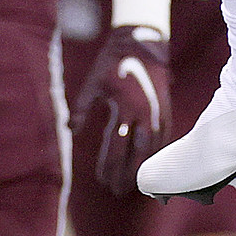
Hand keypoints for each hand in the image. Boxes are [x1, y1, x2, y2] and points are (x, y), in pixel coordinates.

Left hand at [71, 25, 171, 191]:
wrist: (142, 44)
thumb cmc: (112, 64)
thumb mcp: (93, 83)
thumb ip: (81, 108)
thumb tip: (69, 130)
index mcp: (125, 109)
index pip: (116, 148)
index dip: (109, 168)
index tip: (103, 182)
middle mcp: (144, 115)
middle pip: (137, 155)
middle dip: (128, 175)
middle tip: (118, 192)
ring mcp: (158, 114)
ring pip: (154, 150)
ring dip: (145, 169)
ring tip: (136, 185)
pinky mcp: (166, 111)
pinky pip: (165, 140)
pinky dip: (158, 155)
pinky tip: (152, 165)